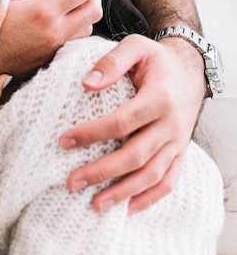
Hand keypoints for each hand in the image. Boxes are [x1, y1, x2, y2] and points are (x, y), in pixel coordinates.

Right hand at [0, 0, 101, 85]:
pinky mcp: (45, 59)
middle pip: (95, 10)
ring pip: (87, 29)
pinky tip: (55, 20)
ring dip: (83, 11)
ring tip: (67, 0)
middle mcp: (54, 33)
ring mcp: (51, 49)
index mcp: (44, 12)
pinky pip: (72, 43)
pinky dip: (73, 28)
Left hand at [60, 34, 204, 214]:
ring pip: (152, 174)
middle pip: (135, 155)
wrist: (190, 67)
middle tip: (72, 182)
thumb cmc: (157, 58)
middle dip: (102, 172)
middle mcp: (171, 124)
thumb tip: (86, 84)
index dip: (92, 133)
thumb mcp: (135, 46)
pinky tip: (127, 208)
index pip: (122, 122)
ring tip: (95, 204)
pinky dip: (149, 198)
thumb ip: (111, 62)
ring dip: (123, 192)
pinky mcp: (179, 152)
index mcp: (159, 98)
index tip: (64, 141)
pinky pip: (168, 181)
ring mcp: (177, 141)